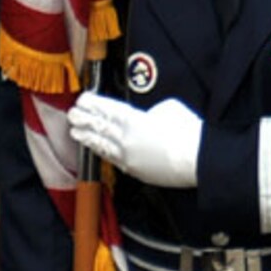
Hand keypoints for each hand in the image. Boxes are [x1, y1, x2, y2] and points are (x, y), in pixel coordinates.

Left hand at [68, 94, 202, 187]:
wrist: (197, 159)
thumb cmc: (188, 132)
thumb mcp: (169, 108)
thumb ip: (153, 110)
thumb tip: (149, 115)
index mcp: (133, 121)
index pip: (107, 110)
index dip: (94, 104)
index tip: (83, 99)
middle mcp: (126, 140)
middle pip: (100, 127)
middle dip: (85, 120)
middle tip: (72, 114)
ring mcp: (129, 157)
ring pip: (102, 145)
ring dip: (88, 138)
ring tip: (76, 132)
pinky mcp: (136, 171)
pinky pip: (113, 159)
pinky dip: (102, 152)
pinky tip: (97, 150)